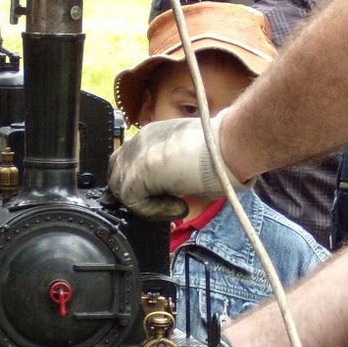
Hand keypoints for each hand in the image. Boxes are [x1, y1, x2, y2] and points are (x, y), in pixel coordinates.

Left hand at [108, 111, 236, 218]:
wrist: (231, 146)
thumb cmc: (221, 155)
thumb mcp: (185, 162)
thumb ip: (166, 174)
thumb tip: (162, 197)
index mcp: (151, 135)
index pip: (128, 162)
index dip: (141, 186)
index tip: (167, 200)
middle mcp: (139, 141)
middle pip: (116, 174)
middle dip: (136, 196)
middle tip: (166, 207)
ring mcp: (136, 154)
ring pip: (121, 189)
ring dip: (146, 204)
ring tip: (176, 205)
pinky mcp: (139, 171)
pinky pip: (132, 201)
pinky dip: (153, 211)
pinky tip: (179, 206)